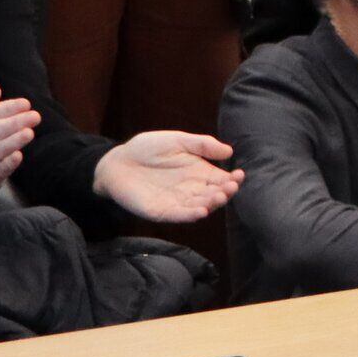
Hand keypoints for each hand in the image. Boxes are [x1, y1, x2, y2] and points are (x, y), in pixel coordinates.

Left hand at [94, 130, 243, 223]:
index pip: (221, 180)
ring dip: (211, 204)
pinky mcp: (162, 212)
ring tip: (217, 198)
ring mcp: (178, 202)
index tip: (239, 176)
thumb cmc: (148, 148)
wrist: (118, 162)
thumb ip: (202, 144)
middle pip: (214, 195)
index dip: (232, 180)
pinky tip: (200, 211)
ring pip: (200, 206)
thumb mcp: (178, 140)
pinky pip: (179, 216)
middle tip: (229, 187)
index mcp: (199, 172)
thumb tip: (229, 150)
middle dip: (224, 193)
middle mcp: (192, 189)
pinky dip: (190, 215)